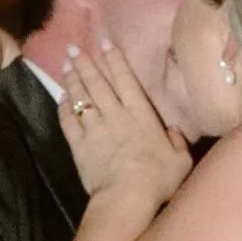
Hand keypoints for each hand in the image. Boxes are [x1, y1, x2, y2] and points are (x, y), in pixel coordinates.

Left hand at [55, 38, 190, 209]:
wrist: (126, 197)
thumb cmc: (157, 178)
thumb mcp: (180, 160)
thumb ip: (178, 141)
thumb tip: (174, 130)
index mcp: (141, 115)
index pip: (126, 80)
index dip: (115, 60)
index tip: (104, 43)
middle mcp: (116, 115)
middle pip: (98, 83)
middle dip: (86, 63)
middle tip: (73, 47)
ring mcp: (95, 128)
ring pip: (81, 97)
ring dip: (72, 80)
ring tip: (65, 65)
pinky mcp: (79, 145)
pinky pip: (68, 120)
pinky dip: (64, 107)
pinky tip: (61, 97)